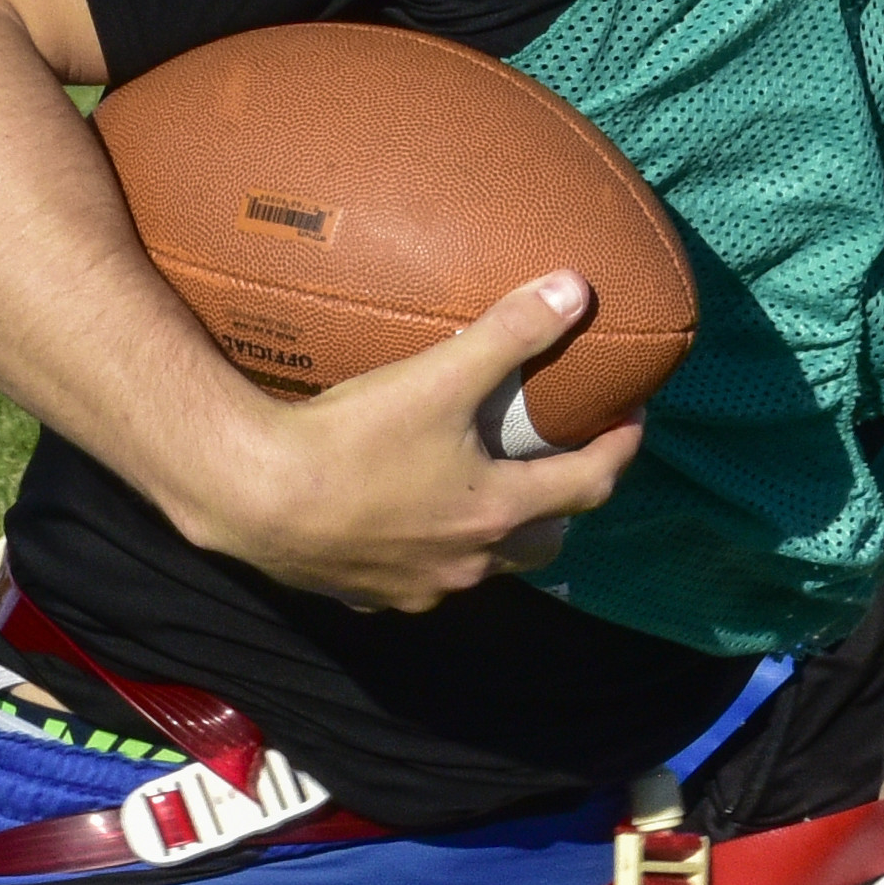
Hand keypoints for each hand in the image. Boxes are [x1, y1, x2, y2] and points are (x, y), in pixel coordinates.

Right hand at [191, 274, 643, 611]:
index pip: (589, 484)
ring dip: (491, 536)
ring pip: (477, 568)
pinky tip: (399, 523)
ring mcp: (415, 588)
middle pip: (541, 545)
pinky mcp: (364, 597)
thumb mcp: (438, 376)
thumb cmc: (350, 438)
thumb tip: (577, 288)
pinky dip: (422, 553)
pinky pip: (412, 580)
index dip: (619, 448)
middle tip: (555, 466)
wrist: (252, 495)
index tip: (631, 420)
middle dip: (559, 509)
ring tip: (478, 494)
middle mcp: (466, 564)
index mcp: (496, 513)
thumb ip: (510, 333)